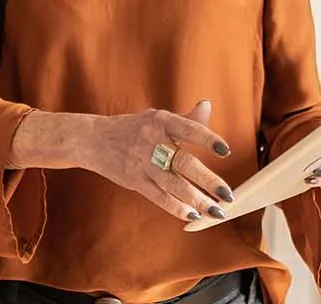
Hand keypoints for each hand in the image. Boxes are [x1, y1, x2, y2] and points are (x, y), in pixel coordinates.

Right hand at [52, 100, 237, 222]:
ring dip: (197, 200)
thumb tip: (207, 106)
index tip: (225, 150)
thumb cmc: (132, 128)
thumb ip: (185, 118)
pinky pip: (158, 196)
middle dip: (207, 180)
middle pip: (183, 163)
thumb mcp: (156, 117)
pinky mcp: (135, 180)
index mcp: (160, 121)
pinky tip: (192, 215)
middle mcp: (152, 141)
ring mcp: (142, 163)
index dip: (207, 139)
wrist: (93, 139)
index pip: (188, 129)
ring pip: (173, 184)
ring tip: (216, 211)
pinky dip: (176, 207)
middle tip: (227, 194)